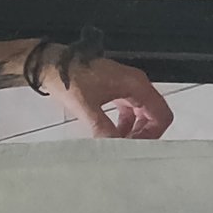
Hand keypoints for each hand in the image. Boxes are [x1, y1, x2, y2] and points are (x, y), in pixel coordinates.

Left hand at [42, 56, 173, 138]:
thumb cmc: (68, 79)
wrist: (50, 64)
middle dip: (143, 134)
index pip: (162, 114)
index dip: (153, 134)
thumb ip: (104, 129)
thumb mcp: (87, 107)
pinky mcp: (114, 88)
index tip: (136, 147)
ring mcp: (125, 85)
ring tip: (118, 144)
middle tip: (126, 149)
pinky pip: (127, 108)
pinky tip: (111, 134)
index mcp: (136, 85)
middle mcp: (135, 84)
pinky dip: (123, 122)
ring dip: (133, 130)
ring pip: (140, 113)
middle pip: (153, 114)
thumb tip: (115, 147)